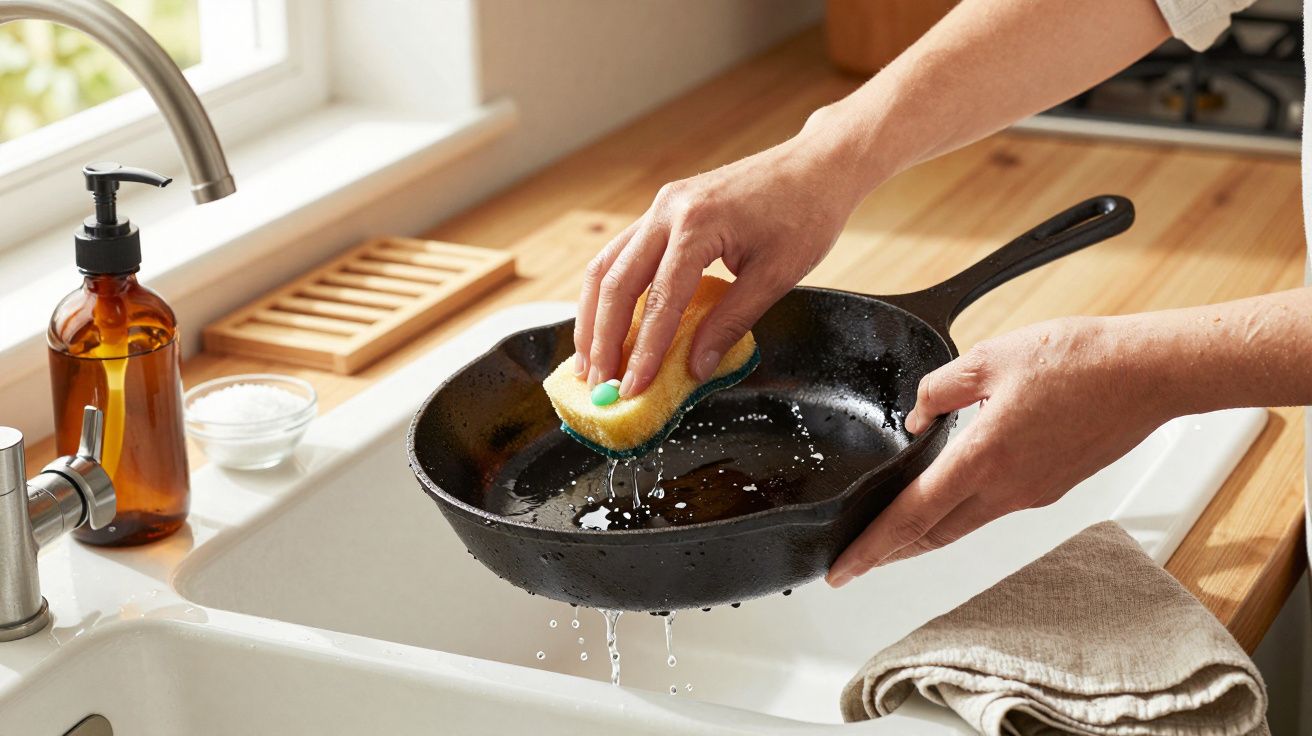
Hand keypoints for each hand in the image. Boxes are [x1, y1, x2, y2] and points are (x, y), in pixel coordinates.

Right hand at [573, 119, 866, 395]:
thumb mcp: (776, 276)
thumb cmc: (806, 216)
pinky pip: (621, 252)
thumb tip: (696, 368)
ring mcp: (661, 205)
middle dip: (603, 338)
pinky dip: (608, 291)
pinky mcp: (664, 209)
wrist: (816, 166)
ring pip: (607, 265)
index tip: (631, 389)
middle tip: (598, 385)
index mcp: (698, 225)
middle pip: (616, 282)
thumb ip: (731, 322)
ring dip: (593, 316)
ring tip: (589, 361)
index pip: (660, 299)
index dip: (643, 350)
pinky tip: (604, 321)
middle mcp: (668, 210)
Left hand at [827, 316, 1170, 586]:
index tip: (842, 570)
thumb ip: (940, 388)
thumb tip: (918, 415)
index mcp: (984, 457)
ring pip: (964, 524)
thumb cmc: (1080, 360)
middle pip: (934, 534)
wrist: (1149, 373)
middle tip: (858, 559)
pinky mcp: (1052, 486)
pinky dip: (963, 508)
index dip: (872, 548)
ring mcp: (1033, 493)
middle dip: (891, 551)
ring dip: (926, 532)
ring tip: (895, 533)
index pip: (912, 516)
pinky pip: (995, 507)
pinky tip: (955, 489)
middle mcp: (1008, 488)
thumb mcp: (991, 357)